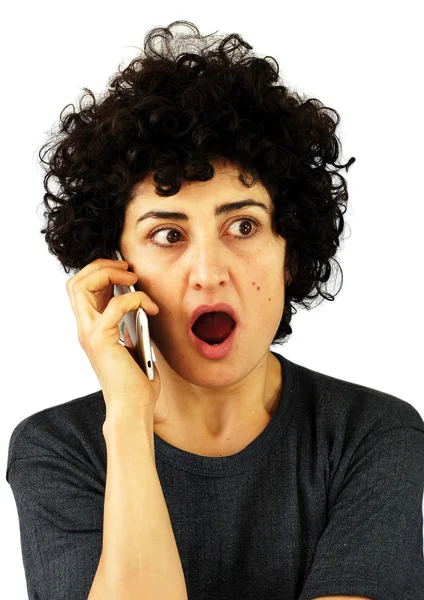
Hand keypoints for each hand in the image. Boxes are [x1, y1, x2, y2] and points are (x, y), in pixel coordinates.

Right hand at [66, 258, 162, 423]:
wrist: (133, 408)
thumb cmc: (136, 381)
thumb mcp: (131, 343)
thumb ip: (127, 323)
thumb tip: (136, 300)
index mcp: (91, 327)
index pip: (80, 288)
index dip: (99, 271)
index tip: (125, 270)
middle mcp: (85, 328)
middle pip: (75, 281)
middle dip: (101, 265)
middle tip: (127, 268)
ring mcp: (90, 334)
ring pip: (82, 286)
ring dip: (110, 274)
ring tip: (134, 279)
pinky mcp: (102, 340)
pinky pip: (115, 305)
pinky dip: (136, 299)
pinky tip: (151, 308)